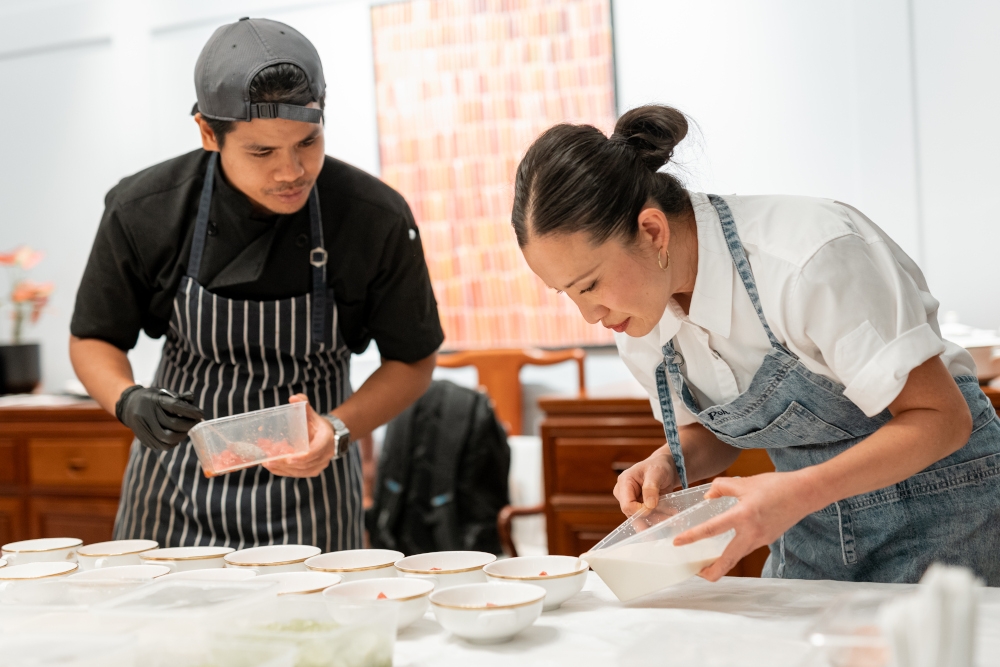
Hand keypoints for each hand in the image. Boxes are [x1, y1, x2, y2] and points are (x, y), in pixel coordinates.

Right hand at [115, 386, 203, 451]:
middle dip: (188, 425)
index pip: (175, 406)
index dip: (190, 411)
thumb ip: (179, 397)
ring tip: (186, 431)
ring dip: (181, 436)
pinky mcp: (142, 438)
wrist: (128, 406)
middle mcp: (147, 414)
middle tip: (196, 423)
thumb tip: (192, 400)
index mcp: (154, 400)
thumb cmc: (151, 398)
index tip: (201, 414)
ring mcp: (143, 428)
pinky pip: (160, 445)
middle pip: (173, 424)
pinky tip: (176, 437)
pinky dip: (172, 443)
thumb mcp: (163, 392)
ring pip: (167, 438)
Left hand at [264, 394, 336, 477]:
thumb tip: (294, 397)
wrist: (328, 437)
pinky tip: (271, 467)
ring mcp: (319, 465)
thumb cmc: (316, 425)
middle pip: (305, 464)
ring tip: (267, 462)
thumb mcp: (311, 414)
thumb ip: (303, 405)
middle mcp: (325, 455)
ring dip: (283, 468)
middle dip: (286, 463)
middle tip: (269, 460)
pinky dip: (284, 471)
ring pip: (300, 471)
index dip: (302, 456)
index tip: (289, 458)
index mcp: (326, 440)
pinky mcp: (312, 471)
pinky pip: (297, 474)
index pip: (315, 451)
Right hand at [612, 451, 679, 515]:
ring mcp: (631, 502)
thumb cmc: (658, 466)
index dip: (640, 510)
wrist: (664, 467)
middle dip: (651, 517)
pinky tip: (670, 514)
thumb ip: (651, 488)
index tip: (654, 506)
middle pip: (632, 514)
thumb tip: (649, 506)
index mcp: (624, 482)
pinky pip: (647, 518)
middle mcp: (624, 494)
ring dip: (657, 519)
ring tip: (672, 515)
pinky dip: (659, 517)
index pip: (627, 505)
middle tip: (668, 518)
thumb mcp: (656, 472)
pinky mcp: (639, 507)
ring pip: (640, 519)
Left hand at [672, 472, 821, 580]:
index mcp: (743, 515)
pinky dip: (733, 552)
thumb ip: (722, 487)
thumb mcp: (745, 482)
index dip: (693, 537)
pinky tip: (725, 546)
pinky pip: (746, 549)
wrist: (805, 493)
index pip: (712, 529)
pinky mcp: (766, 540)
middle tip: (694, 573)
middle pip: (728, 560)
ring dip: (721, 563)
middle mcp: (751, 533)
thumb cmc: (776, 485)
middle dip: (710, 571)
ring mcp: (760, 539)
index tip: (677, 543)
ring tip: (705, 563)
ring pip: (737, 557)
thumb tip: (708, 496)